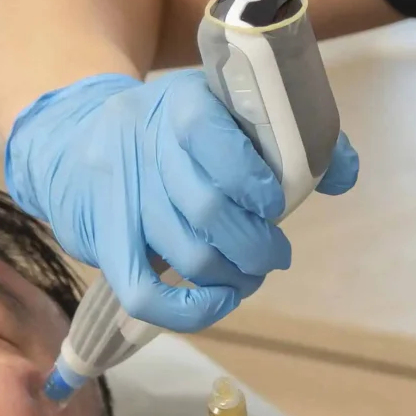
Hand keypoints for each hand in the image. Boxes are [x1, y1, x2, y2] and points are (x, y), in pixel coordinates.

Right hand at [6, 70, 358, 332]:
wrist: (72, 136)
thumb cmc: (168, 128)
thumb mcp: (217, 106)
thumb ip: (287, 134)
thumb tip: (343, 174)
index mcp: (181, 105)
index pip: (213, 139)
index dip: (253, 181)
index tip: (276, 205)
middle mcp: (143, 147)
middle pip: (205, 210)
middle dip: (255, 244)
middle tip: (277, 255)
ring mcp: (119, 197)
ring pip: (184, 254)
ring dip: (232, 277)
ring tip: (251, 274)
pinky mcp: (100, 241)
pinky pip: (143, 292)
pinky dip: (188, 310)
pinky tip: (220, 300)